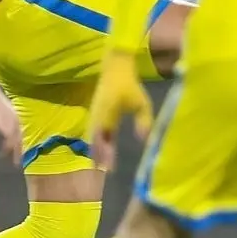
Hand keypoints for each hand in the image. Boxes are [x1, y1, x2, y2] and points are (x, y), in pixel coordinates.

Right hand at [0, 89, 21, 163]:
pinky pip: (8, 143)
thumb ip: (4, 117)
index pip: (20, 133)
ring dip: (15, 154)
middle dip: (20, 152)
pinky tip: (1, 155)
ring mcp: (14, 127)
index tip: (20, 151)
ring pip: (16, 144)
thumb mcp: (1, 110)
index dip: (20, 143)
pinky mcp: (8, 130)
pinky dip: (5, 150)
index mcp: (17, 118)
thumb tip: (2, 121)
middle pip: (20, 140)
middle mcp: (18, 123)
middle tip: (19, 162)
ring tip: (14, 164)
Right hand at [88, 54, 152, 171]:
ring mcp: (95, 114)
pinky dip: (94, 141)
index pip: (105, 139)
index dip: (107, 154)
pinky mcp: (95, 113)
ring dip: (95, 149)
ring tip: (98, 164)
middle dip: (98, 155)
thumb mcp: (142, 103)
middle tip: (102, 169)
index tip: (110, 168)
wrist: (115, 68)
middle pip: (95, 140)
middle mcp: (98, 115)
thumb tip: (143, 140)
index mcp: (108, 114)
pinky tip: (99, 149)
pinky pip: (93, 131)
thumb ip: (144, 121)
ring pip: (92, 136)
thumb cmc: (130, 85)